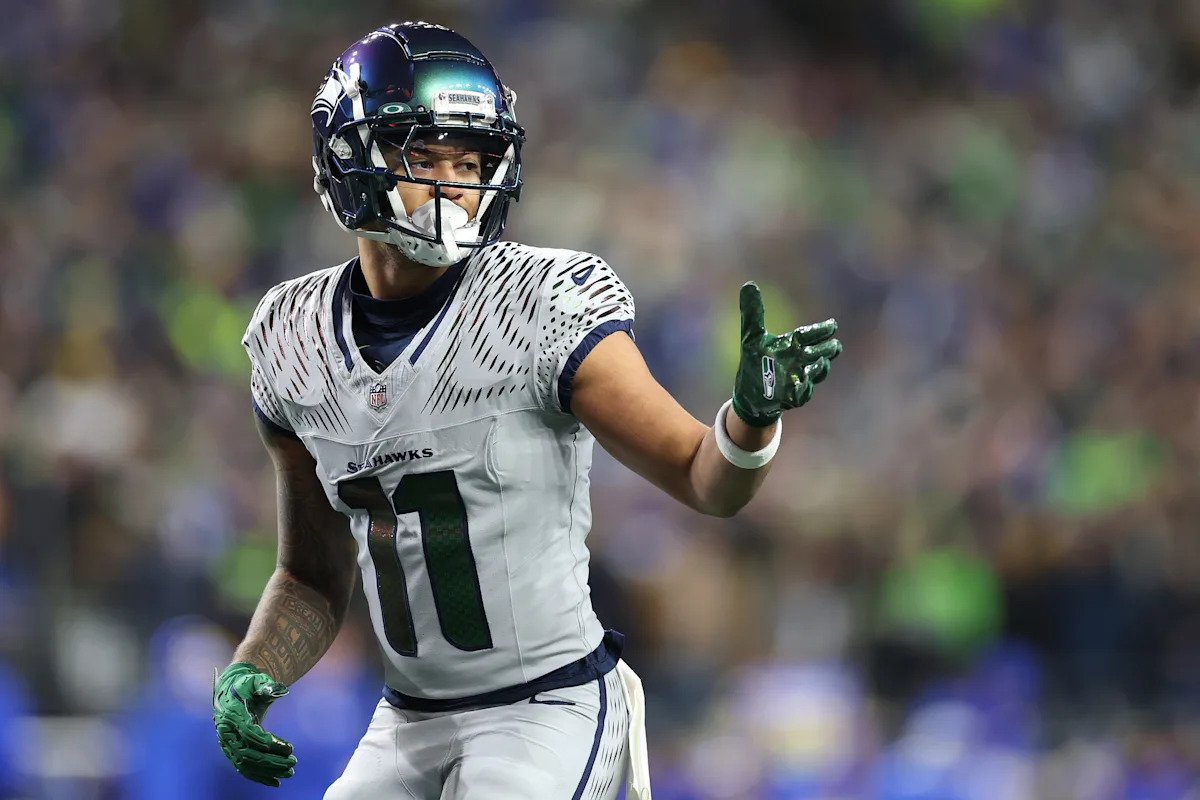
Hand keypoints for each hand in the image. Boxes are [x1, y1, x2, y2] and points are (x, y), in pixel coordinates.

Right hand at [212, 662, 296, 786]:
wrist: (230, 689)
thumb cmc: (247, 684)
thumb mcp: (256, 680)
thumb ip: (265, 685)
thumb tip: (278, 690)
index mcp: (232, 714)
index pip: (249, 732)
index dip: (268, 742)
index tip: (289, 747)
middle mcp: (226, 731)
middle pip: (248, 752)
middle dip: (272, 760)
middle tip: (293, 762)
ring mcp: (227, 743)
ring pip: (245, 764)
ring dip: (268, 771)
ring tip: (289, 773)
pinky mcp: (231, 750)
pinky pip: (242, 767)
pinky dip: (258, 776)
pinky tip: (275, 782)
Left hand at [731, 281, 841, 427]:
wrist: (750, 393)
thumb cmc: (754, 361)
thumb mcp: (751, 336)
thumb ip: (753, 312)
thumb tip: (749, 285)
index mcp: (791, 346)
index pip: (808, 335)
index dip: (821, 331)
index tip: (832, 325)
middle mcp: (797, 361)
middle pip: (817, 354)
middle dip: (826, 350)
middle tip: (835, 346)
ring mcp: (797, 379)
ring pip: (814, 373)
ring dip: (819, 369)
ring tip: (823, 362)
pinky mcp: (791, 397)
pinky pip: (801, 394)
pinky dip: (804, 389)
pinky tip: (804, 384)